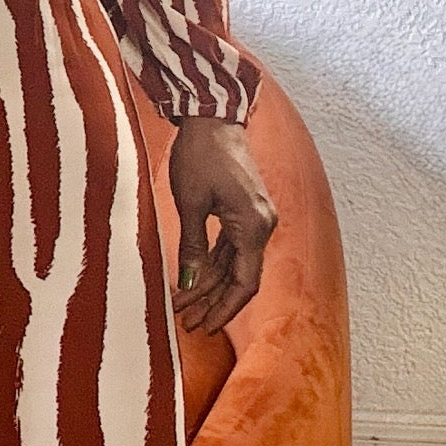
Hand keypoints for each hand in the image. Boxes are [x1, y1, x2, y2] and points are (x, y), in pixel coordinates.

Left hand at [169, 117, 277, 335]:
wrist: (213, 118)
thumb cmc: (200, 155)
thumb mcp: (189, 202)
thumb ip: (192, 247)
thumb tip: (189, 285)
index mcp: (253, 227)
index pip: (244, 284)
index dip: (224, 309)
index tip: (204, 327)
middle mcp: (262, 226)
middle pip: (240, 278)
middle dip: (213, 302)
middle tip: (187, 323)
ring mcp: (255, 219)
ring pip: (234, 264)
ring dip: (209, 285)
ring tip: (183, 307)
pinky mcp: (245, 211)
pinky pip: (231, 247)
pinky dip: (212, 264)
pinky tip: (194, 280)